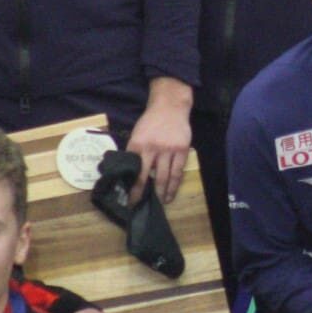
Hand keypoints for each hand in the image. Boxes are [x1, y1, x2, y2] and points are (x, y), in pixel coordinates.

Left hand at [127, 78, 192, 203]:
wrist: (170, 106)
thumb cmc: (151, 121)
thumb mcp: (137, 134)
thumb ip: (134, 152)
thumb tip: (130, 173)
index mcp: (137, 144)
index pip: (133, 171)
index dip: (132, 187)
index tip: (130, 200)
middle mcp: (152, 148)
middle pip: (147, 177)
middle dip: (143, 194)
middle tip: (142, 206)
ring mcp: (168, 150)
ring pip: (164, 177)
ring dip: (162, 192)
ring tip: (161, 202)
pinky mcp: (181, 150)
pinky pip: (178, 171)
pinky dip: (175, 184)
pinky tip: (172, 192)